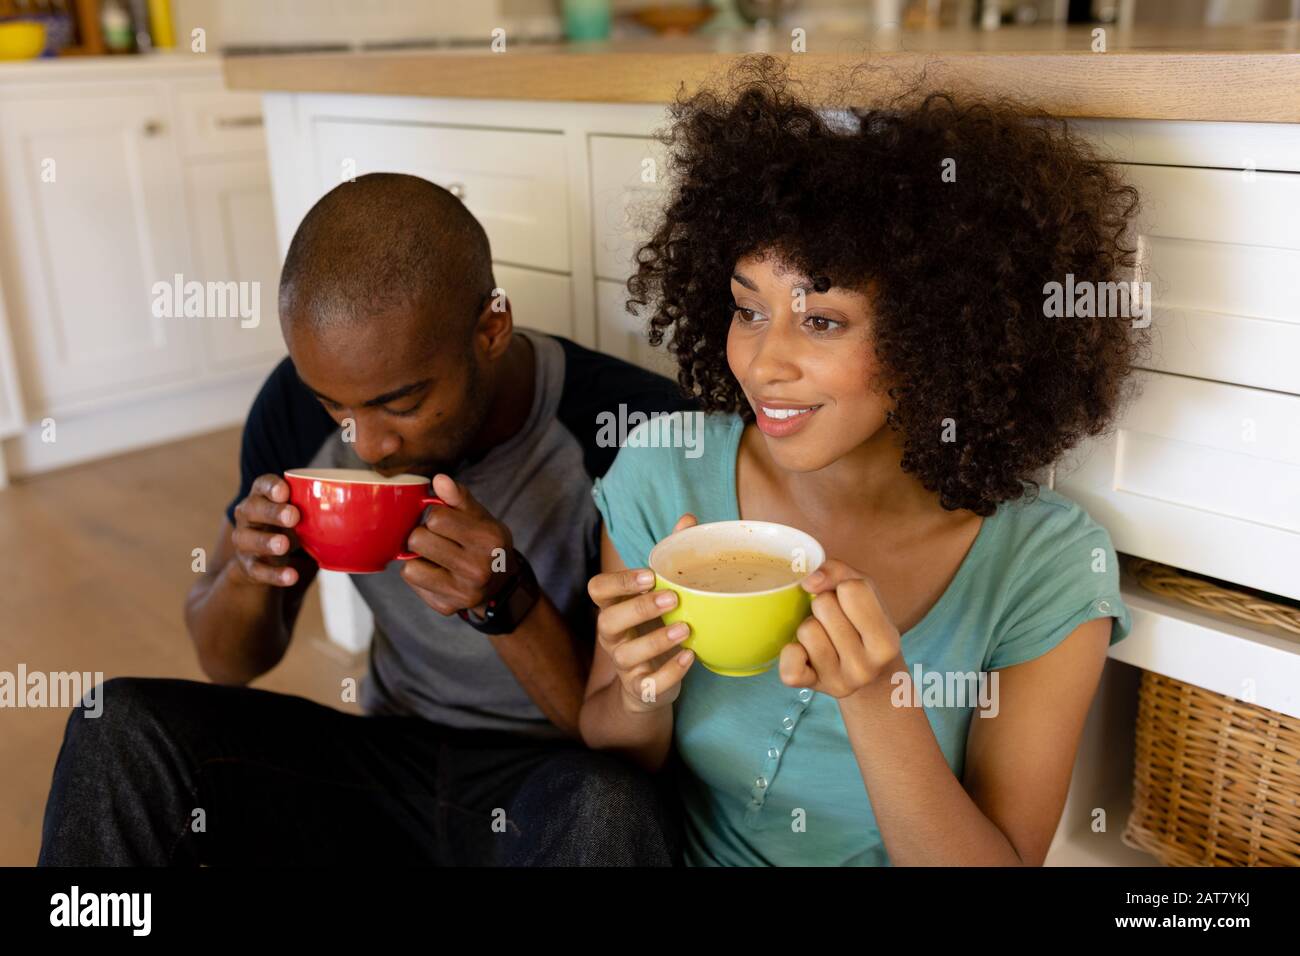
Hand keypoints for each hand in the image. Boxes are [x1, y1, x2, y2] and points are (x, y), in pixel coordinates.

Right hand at [230, 474, 313, 586]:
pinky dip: (275, 574)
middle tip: (293, 516)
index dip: (271, 486)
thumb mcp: (299, 513)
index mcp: (261, 497)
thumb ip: (318, 507)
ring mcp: (244, 541)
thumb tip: (362, 506)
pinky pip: (258, 570)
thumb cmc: (287, 527)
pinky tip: (291, 576)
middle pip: (253, 509)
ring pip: (248, 540)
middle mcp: (247, 515)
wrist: (261, 559)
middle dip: (273, 512)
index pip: (262, 485)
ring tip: (283, 545)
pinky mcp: (248, 565)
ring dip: (267, 542)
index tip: (284, 491)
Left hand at [399, 474, 513, 615]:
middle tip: (436, 539)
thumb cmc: (485, 543)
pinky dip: (420, 576)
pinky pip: (413, 585)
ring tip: (434, 556)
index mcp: (488, 540)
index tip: (444, 521)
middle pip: (418, 540)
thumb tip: (439, 479)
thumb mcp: (480, 516)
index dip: (435, 515)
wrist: (501, 583)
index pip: (435, 517)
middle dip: (422, 535)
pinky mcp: (447, 608)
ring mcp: (462, 593)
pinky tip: (437, 573)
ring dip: (417, 558)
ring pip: (409, 568)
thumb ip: (459, 497)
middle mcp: (478, 569)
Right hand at [588, 513, 697, 712]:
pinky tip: (691, 657)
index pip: (598, 589)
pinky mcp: (640, 689)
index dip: (619, 582)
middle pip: (607, 621)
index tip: (649, 576)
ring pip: (625, 655)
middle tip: (673, 598)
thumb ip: (670, 558)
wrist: (649, 685)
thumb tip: (689, 519)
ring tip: (686, 628)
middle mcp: (612, 636)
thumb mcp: (659, 594)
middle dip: (638, 608)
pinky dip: (670, 672)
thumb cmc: (654, 627)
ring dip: (656, 640)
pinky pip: (649, 683)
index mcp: (614, 607)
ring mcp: (624, 664)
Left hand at [779, 558, 902, 698]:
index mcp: (886, 640)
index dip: (844, 588)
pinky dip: (791, 654)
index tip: (849, 602)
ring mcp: (839, 681)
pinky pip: (790, 666)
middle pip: (824, 606)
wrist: (867, 677)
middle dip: (825, 606)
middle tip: (836, 622)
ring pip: (806, 630)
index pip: (852, 589)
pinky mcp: (811, 687)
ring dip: (810, 626)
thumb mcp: (864, 592)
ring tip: (825, 637)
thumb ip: (839, 572)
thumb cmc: (863, 624)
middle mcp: (866, 666)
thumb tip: (809, 581)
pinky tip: (804, 654)